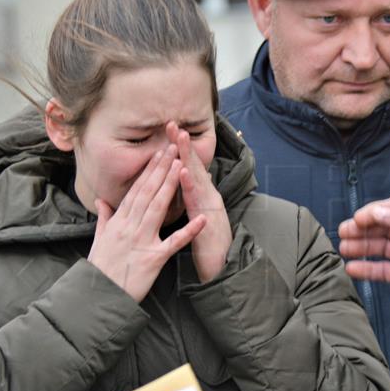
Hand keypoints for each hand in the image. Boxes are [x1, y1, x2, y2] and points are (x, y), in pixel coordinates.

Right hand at [88, 145, 206, 301]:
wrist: (100, 295)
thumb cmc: (100, 268)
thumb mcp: (99, 239)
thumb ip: (104, 218)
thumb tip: (101, 200)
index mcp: (119, 221)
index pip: (136, 190)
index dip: (148, 171)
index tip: (158, 153)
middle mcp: (129, 226)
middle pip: (147, 192)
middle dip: (161, 169)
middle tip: (172, 148)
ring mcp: (142, 241)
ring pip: (158, 208)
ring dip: (170, 186)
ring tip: (181, 166)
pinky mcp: (154, 258)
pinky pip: (174, 242)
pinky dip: (189, 230)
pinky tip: (202, 218)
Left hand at [168, 122, 231, 282]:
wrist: (221, 266)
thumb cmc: (206, 245)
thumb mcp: (195, 218)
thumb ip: (188, 202)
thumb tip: (178, 186)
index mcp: (200, 195)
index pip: (187, 167)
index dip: (178, 149)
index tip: (167, 130)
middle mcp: (207, 196)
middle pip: (193, 166)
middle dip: (183, 145)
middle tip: (172, 124)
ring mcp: (210, 206)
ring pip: (197, 178)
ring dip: (189, 157)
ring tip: (180, 138)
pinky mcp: (209, 219)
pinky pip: (198, 201)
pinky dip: (191, 185)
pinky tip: (183, 172)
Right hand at [338, 197, 389, 313]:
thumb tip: (374, 212)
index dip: (375, 211)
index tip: (357, 218)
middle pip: (384, 227)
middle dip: (363, 229)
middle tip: (343, 232)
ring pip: (381, 247)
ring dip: (361, 246)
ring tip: (343, 248)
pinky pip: (383, 270)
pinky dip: (367, 268)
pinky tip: (352, 268)